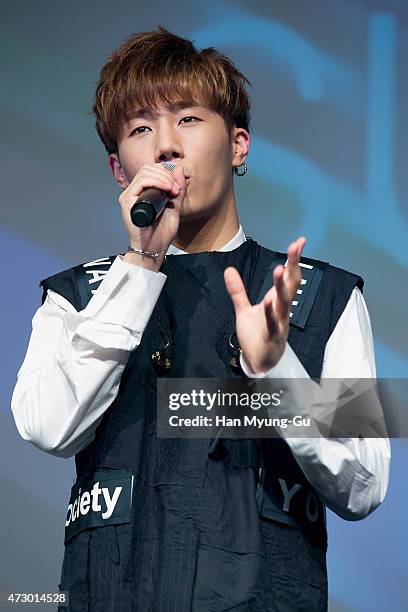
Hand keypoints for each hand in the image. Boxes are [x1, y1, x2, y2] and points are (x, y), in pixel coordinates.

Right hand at [118, 163, 186, 264]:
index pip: (150, 170)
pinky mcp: (127, 203)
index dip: (166, 172)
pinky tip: (166, 189)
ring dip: (163, 178)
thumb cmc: (161, 232)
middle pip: (147, 169)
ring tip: (173, 190)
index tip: (178, 186)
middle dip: (166, 174)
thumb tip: (179, 169)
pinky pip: (140, 183)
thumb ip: (178, 190)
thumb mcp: (174, 207)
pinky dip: (156, 182)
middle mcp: (132, 193)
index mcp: (141, 192)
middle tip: (177, 188)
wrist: (154, 248)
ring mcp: (128, 197)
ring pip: (144, 173)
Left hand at [224, 237, 305, 373]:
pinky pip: (272, 323)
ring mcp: (279, 322)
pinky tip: (268, 302)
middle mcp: (281, 309)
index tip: (299, 242)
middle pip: (291, 285)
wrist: (259, 361)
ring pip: (283, 302)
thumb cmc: (257, 335)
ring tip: (280, 269)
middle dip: (293, 266)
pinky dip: (270, 313)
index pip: (288, 277)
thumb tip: (228, 270)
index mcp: (277, 301)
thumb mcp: (244, 310)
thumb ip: (237, 291)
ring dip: (282, 286)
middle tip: (295, 248)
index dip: (293, 260)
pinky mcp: (272, 336)